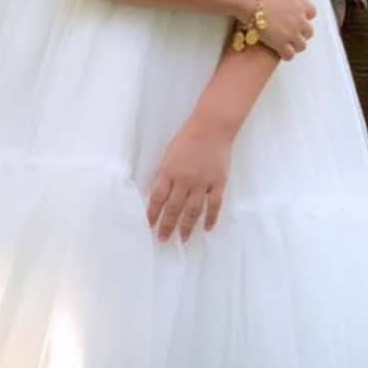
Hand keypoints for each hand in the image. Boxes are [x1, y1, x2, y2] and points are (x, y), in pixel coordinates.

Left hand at [147, 119, 231, 242]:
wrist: (212, 128)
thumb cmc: (187, 138)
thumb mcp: (168, 155)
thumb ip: (165, 174)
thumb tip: (160, 195)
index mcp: (169, 172)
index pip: (158, 198)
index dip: (152, 214)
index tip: (149, 226)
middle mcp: (185, 180)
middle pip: (174, 209)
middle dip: (167, 226)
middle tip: (163, 239)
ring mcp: (203, 183)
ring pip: (193, 211)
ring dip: (187, 227)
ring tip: (182, 239)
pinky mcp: (218, 183)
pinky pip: (214, 205)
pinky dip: (211, 218)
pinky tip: (207, 228)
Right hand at [254, 0, 316, 59]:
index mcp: (303, 3)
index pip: (312, 13)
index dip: (304, 15)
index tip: (295, 15)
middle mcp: (300, 19)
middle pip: (309, 31)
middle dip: (301, 32)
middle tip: (290, 31)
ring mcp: (291, 32)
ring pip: (301, 45)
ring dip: (295, 44)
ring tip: (286, 42)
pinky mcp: (279, 43)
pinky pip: (289, 55)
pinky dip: (287, 54)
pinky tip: (279, 50)